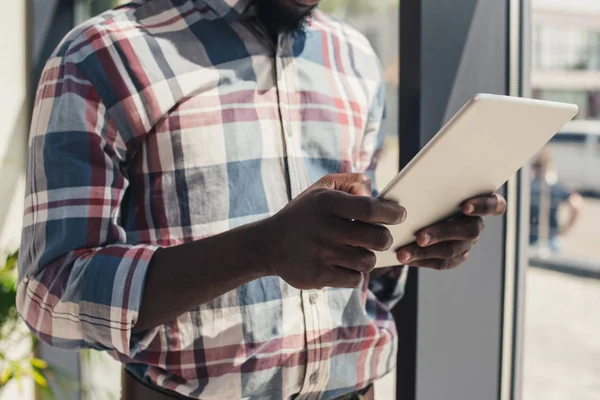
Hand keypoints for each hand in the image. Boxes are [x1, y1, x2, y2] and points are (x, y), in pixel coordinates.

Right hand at [265, 173, 405, 289]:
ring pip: (368, 261)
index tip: (399, 215)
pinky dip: (354, 273)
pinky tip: (345, 265)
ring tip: (357, 251)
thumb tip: (374, 195)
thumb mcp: (321, 188)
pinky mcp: (318, 276)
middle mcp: (324, 228)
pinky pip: (354, 279)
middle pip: (377, 238)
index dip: (391, 213)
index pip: (370, 209)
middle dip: (384, 238)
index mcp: (326, 203)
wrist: (268, 244)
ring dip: (368, 257)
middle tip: (379, 236)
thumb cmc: (303, 214)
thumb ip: (350, 182)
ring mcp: (321, 254)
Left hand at [395, 194, 506, 269]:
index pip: (495, 205)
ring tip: (402, 253)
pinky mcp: (455, 257)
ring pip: (451, 250)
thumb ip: (431, 186)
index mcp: (478, 202)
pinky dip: (421, 260)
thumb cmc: (427, 192)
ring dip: (424, 252)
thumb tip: (416, 188)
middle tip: (419, 237)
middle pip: (469, 231)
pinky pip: (441, 263)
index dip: (484, 206)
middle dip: (442, 233)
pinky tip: (404, 258)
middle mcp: (476, 224)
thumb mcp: (429, 186)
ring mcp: (467, 243)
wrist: (418, 210)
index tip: (465, 206)